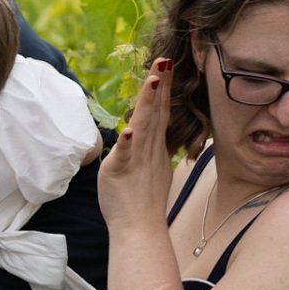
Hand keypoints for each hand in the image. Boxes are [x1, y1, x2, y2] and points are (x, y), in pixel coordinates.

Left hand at [99, 57, 174, 233]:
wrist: (140, 230)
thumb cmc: (143, 202)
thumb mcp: (152, 169)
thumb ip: (151, 149)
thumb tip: (146, 134)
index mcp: (154, 147)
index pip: (161, 112)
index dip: (165, 88)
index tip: (167, 65)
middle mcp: (148, 149)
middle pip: (155, 112)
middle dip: (160, 85)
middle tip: (165, 60)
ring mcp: (136, 160)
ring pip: (143, 126)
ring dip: (148, 104)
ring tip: (153, 81)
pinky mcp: (120, 172)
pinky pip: (124, 155)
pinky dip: (128, 142)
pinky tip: (129, 129)